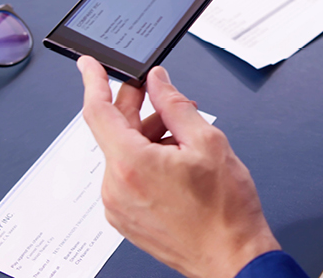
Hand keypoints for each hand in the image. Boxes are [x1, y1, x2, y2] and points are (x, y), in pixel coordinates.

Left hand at [78, 56, 279, 277]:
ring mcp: (118, 206)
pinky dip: (147, 160)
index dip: (93, 82)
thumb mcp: (208, 142)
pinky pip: (128, 177)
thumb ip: (176, 105)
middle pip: (115, 132)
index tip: (90, 66)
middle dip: (138, 108)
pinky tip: (177, 161)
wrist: (232, 257)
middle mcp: (116, 187)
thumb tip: (159, 83)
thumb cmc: (225, 212)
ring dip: (148, 137)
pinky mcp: (126, 219)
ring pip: (124, 154)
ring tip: (185, 138)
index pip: (98, 111)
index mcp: (132, 164)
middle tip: (160, 93)